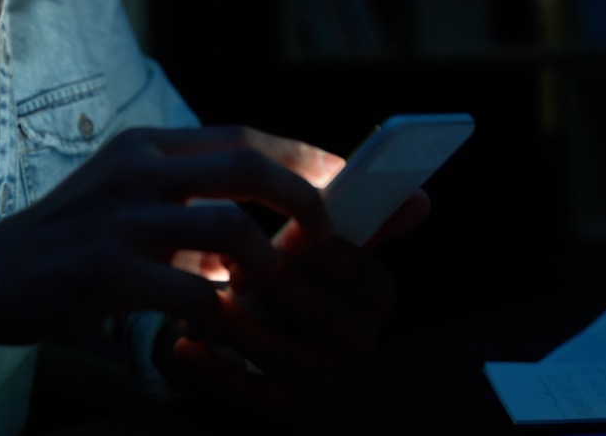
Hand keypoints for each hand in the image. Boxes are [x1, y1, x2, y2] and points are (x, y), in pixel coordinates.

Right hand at [0, 126, 341, 347]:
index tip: (343, 178)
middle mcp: (139, 170)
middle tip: (330, 235)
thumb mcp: (123, 201)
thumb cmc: (64, 245)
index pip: (243, 137)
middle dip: (306, 199)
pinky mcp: (107, 272)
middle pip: (250, 166)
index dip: (301, 155)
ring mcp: (123, 219)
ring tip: (278, 291)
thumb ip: (183, 205)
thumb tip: (250, 232)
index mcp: (146, 147)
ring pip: (232, 229)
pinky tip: (226, 327)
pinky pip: (192, 293)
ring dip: (270, 264)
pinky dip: (223, 313)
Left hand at [159, 190, 430, 408]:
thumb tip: (419, 198)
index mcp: (373, 295)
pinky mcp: (290, 407)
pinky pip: (259, 398)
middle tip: (238, 265)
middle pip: (333, 319)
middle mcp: (359, 341)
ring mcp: (326, 378)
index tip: (291, 235)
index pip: (373, 281)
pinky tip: (187, 343)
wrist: (232, 316)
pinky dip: (221, 372)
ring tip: (209, 302)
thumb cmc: (277, 264)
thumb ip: (349, 209)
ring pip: (293, 359)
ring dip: (247, 329)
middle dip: (284, 289)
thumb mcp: (308, 236)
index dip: (335, 258)